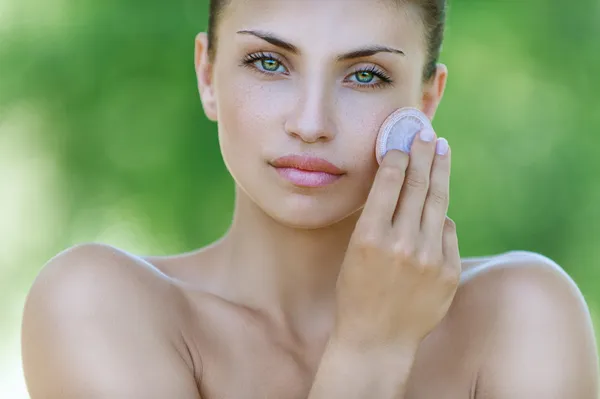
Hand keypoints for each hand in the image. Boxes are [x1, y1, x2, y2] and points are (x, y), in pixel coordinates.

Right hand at [334, 129, 460, 349]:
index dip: (398, 155)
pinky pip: (448, 231)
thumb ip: (377, 218)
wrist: (377, 339)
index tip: (402, 140)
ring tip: (441, 150)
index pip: (390, 182)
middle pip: (418, 185)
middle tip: (427, 133)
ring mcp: (430, 258)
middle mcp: (402, 244)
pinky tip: (437, 204)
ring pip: (438, 202)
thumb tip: (402, 182)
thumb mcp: (354, 251)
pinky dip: (440, 217)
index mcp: (370, 237)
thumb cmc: (356, 292)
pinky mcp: (449, 271)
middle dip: (423, 153)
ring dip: (439, 172)